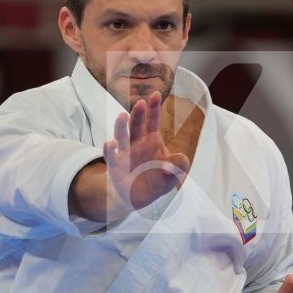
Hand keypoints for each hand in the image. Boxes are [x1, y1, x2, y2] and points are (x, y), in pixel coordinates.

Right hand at [104, 90, 192, 213]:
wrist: (139, 198)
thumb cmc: (157, 181)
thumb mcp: (172, 176)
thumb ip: (178, 166)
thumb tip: (183, 158)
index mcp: (151, 140)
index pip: (152, 121)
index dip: (154, 108)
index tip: (156, 94)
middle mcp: (136, 143)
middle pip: (136, 125)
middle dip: (139, 114)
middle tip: (141, 103)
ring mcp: (125, 153)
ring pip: (121, 136)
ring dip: (121, 126)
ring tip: (123, 116)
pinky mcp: (116, 166)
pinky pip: (111, 155)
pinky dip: (110, 149)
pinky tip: (111, 143)